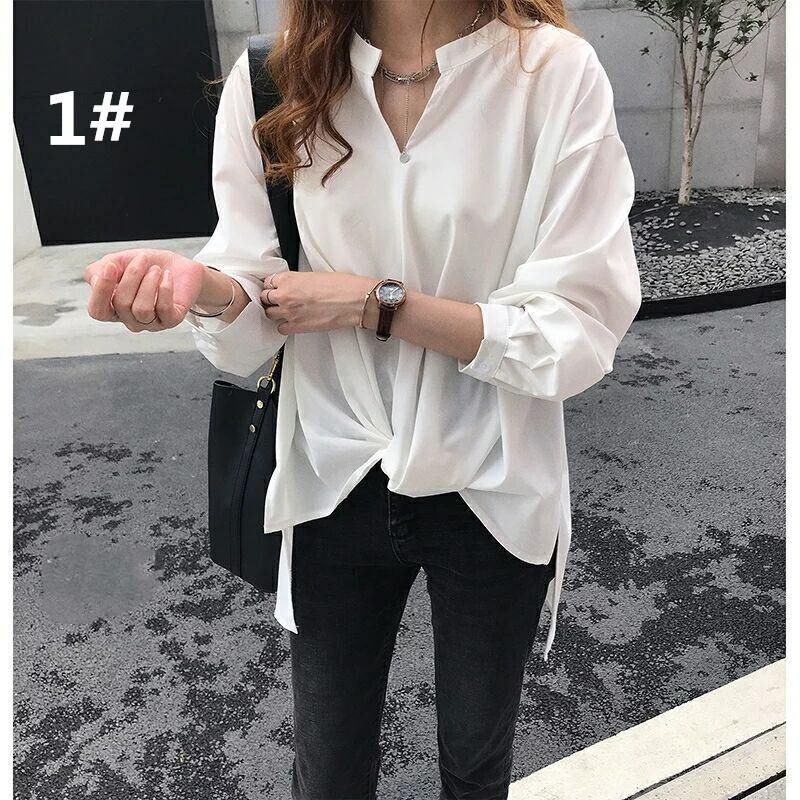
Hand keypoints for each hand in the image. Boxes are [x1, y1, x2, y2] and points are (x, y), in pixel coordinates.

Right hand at [84, 249, 204, 331]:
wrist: (178, 266)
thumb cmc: (146, 266)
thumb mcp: (117, 262)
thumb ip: (98, 271)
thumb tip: (95, 281)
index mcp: (113, 308)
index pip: (98, 311)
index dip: (101, 290)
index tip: (111, 266)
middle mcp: (130, 319)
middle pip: (122, 304)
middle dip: (132, 276)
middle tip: (143, 259)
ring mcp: (151, 323)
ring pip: (142, 310)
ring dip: (148, 283)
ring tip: (156, 269)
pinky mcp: (171, 320)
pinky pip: (164, 310)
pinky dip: (165, 289)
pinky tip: (167, 276)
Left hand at [261, 271, 377, 333]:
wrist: (352, 301)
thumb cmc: (340, 286)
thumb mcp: (313, 275)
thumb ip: (297, 281)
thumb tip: (293, 286)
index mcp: (288, 279)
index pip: (268, 282)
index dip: (272, 286)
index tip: (275, 288)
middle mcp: (284, 295)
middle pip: (265, 298)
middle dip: (270, 299)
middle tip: (278, 300)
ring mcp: (289, 312)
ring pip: (269, 313)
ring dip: (275, 312)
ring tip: (285, 311)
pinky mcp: (297, 326)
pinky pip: (280, 328)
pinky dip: (284, 326)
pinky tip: (292, 322)